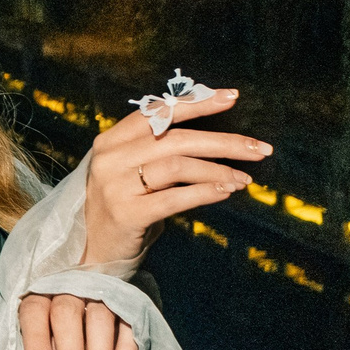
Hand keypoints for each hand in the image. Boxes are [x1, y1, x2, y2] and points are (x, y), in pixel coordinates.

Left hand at [19, 291, 135, 349]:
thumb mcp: (44, 335)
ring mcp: (99, 292)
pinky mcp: (127, 301)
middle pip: (67, 316)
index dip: (36, 340)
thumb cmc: (57, 326)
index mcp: (40, 294)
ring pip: (100, 321)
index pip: (34, 311)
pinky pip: (128, 325)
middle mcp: (69, 288)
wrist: (96, 286)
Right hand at [83, 81, 268, 268]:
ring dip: (219, 169)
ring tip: (245, 178)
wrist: (90, 252)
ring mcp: (116, 186)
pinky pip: (175, 198)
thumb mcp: (130, 170)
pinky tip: (226, 190)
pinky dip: (205, 191)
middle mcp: (111, 158)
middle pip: (175, 138)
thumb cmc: (121, 207)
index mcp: (111, 141)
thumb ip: (157, 149)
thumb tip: (211, 134)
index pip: (157, 112)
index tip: (231, 97)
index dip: (196, 103)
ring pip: (178, 165)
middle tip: (258, 147)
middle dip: (223, 141)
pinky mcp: (127, 214)